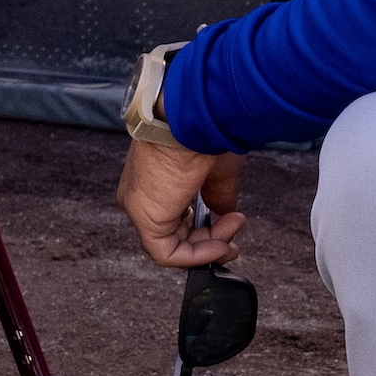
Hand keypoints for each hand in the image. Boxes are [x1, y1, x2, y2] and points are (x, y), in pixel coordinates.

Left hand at [118, 138, 242, 269]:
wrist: (193, 119)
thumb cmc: (201, 131)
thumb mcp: (216, 169)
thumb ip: (218, 195)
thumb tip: (226, 213)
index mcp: (154, 177)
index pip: (175, 215)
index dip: (206, 226)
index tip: (232, 221)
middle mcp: (141, 192)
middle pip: (175, 233)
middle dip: (211, 238)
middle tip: (235, 229)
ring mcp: (139, 206)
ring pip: (172, 245)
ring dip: (209, 245)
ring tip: (233, 228)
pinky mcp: (144, 217)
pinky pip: (167, 253)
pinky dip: (196, 255)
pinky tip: (219, 244)